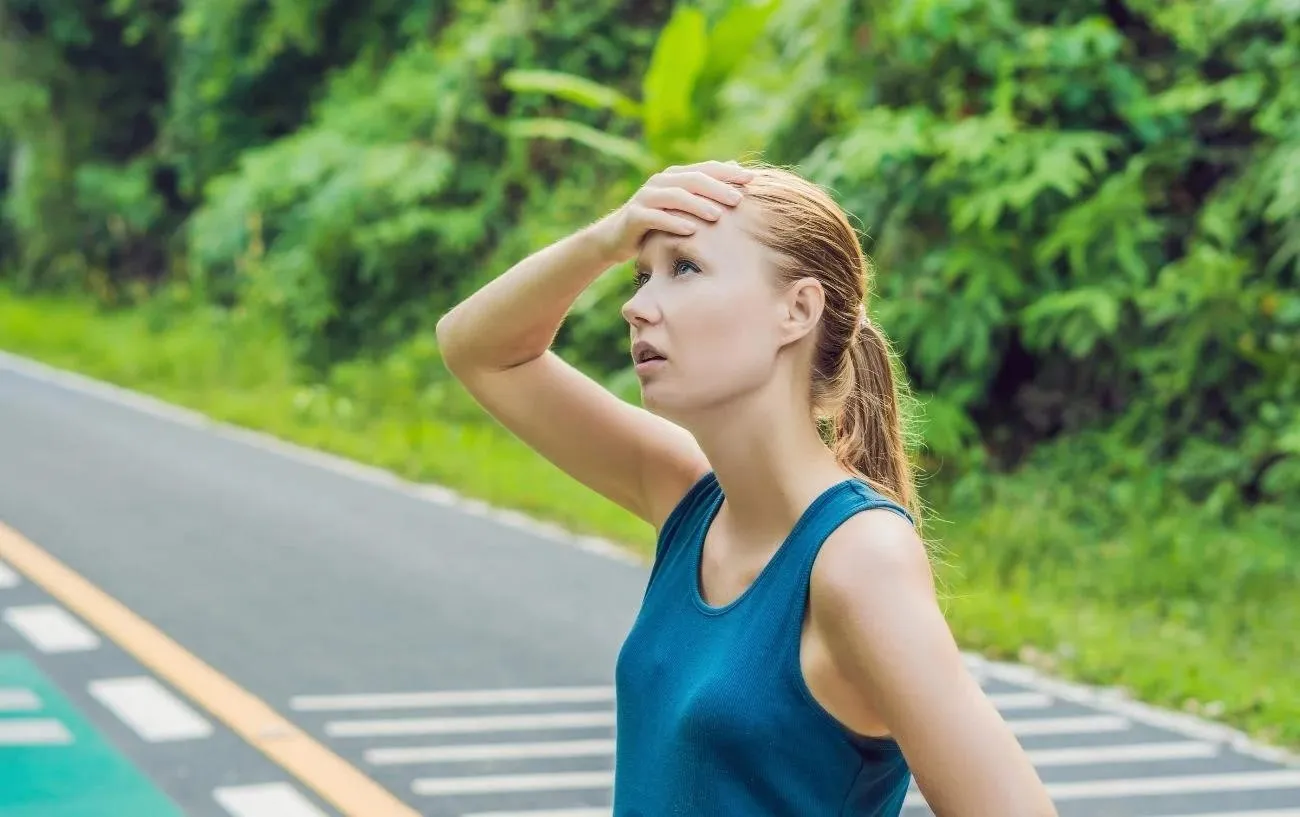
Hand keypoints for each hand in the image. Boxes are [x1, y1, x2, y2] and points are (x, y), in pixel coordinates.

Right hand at [591, 160, 754, 262]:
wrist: (617, 237)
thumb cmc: (657, 222)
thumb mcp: (682, 205)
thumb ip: (705, 188)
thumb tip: (735, 166)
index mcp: (675, 176)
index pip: (706, 169)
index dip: (729, 172)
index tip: (752, 179)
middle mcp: (660, 182)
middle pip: (693, 180)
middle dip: (717, 188)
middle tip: (738, 199)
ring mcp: (646, 197)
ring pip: (675, 197)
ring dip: (698, 205)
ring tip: (718, 216)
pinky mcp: (634, 216)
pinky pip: (656, 217)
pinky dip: (673, 222)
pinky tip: (690, 230)